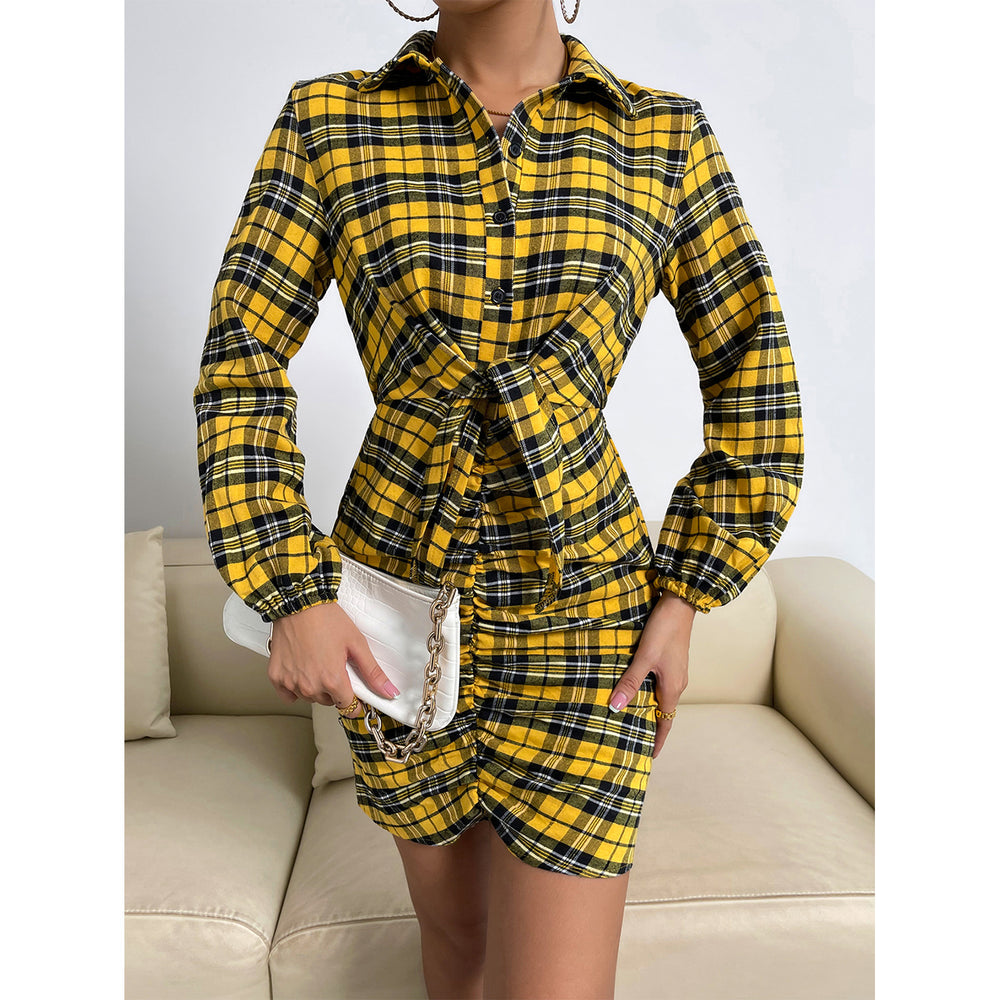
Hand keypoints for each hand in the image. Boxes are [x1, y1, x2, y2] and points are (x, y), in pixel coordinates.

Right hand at [266, 601, 399, 718]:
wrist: (299, 603)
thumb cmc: (325, 619)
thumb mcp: (356, 644)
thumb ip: (372, 672)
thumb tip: (388, 691)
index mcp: (332, 679)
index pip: (348, 707)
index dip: (354, 700)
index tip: (354, 694)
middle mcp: (310, 685)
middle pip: (329, 701)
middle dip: (335, 689)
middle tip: (335, 666)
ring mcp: (291, 682)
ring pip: (309, 697)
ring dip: (316, 687)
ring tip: (318, 663)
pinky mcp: (276, 677)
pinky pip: (288, 694)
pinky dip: (295, 686)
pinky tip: (301, 670)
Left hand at [608, 591, 694, 758]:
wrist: (680, 603)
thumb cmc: (664, 630)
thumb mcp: (644, 657)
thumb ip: (630, 682)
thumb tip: (614, 707)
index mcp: (672, 688)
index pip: (666, 723)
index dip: (657, 741)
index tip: (649, 757)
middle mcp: (677, 683)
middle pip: (664, 712)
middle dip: (651, 727)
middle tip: (634, 739)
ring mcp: (676, 672)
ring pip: (661, 697)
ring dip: (650, 709)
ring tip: (632, 717)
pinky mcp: (671, 661)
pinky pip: (660, 684)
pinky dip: (649, 693)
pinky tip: (635, 688)